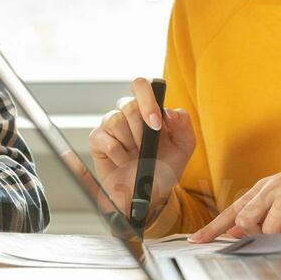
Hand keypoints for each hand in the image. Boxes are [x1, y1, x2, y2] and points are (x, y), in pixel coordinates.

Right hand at [86, 77, 194, 223]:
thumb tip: (168, 112)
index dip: (148, 101)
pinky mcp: (97, 140)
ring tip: (135, 155)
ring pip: (114, 120)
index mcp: (148, 109)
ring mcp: (110, 126)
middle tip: (145, 147)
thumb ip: (183, 123)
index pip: (142, 86)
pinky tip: (123, 162)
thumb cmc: (164, 167)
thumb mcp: (184, 146)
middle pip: (128, 104)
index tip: (156, 124)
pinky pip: (104, 139)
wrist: (149, 194)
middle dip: (140, 129)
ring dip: (129, 143)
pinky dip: (118, 155)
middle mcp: (127, 113)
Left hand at [189, 145, 280, 242]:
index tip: (196, 240)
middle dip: (256, 235)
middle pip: (247, 219)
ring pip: (271, 225)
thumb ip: (260, 213)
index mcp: (263, 188)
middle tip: (274, 236)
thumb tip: (234, 232)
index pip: (233, 210)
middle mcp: (274, 186)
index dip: (213, 227)